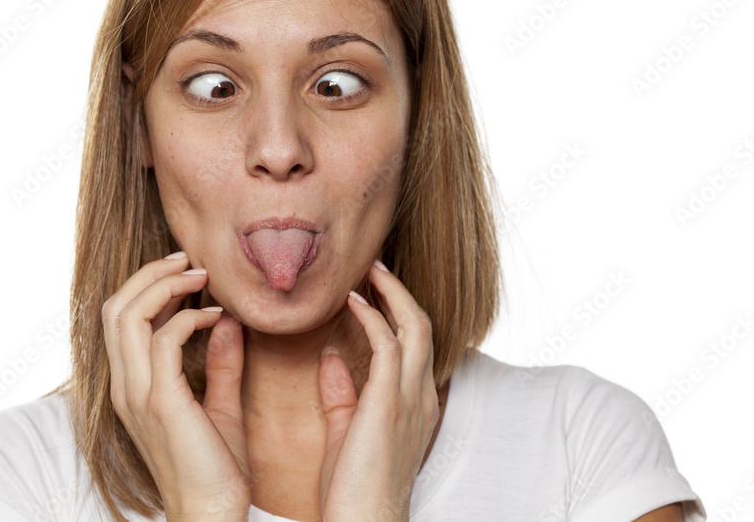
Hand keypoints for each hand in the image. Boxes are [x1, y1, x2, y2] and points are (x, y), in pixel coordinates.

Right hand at [101, 253, 250, 520]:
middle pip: (115, 308)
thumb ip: (221, 364)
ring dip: (165, 286)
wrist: (212, 515)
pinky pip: (162, 341)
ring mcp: (138, 395)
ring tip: (201, 276)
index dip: (148, 285)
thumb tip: (226, 322)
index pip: (120, 319)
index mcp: (132, 387)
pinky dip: (189, 318)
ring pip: (128, 316)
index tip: (188, 271)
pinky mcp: (160, 404)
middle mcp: (125, 388)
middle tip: (189, 260)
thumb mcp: (220, 406)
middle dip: (150, 274)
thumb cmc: (217, 469)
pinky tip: (218, 317)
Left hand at [317, 260, 439, 521]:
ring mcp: (410, 398)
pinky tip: (353, 301)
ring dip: (391, 293)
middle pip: (422, 325)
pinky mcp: (389, 403)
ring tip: (368, 270)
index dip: (398, 310)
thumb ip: (343, 394)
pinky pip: (389, 345)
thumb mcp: (347, 433)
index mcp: (413, 403)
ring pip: (414, 326)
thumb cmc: (353, 489)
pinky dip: (374, 317)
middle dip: (399, 291)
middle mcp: (420, 395)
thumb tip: (331, 359)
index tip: (371, 287)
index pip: (415, 342)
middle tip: (374, 265)